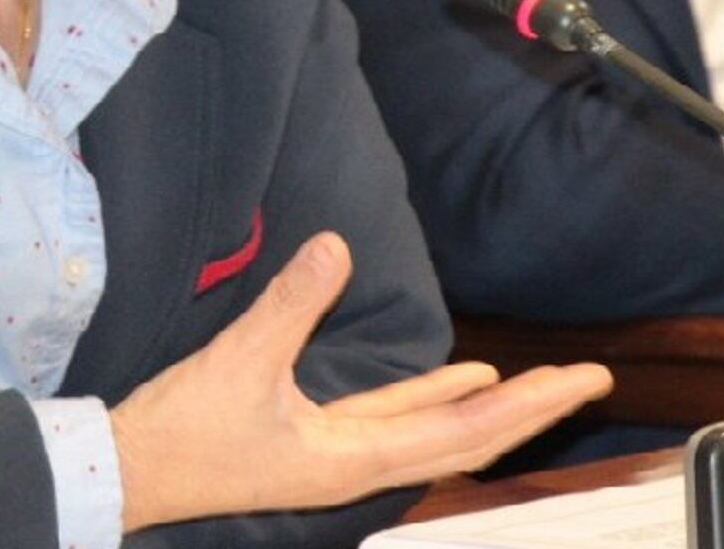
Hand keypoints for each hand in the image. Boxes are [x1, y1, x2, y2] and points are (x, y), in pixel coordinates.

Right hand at [109, 231, 611, 531]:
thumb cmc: (184, 432)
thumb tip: (336, 248)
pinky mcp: (320, 438)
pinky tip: (465, 377)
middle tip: (590, 380)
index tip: (580, 382)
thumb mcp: (238, 363)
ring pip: (442, 431)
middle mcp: (362, 463)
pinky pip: (400, 418)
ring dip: (494, 405)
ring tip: (545, 381)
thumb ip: (289, 305)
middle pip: (470, 439)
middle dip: (532, 409)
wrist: (132, 473)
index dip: (527, 404)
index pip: (465, 431)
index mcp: (354, 457)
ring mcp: (343, 453)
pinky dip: (440, 398)